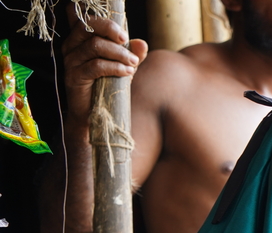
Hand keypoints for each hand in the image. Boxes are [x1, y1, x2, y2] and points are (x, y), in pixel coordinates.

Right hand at [61, 7, 147, 126]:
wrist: (92, 114)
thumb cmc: (106, 87)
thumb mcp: (121, 68)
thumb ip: (130, 54)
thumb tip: (142, 43)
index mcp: (80, 40)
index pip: (89, 21)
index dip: (106, 24)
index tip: (124, 35)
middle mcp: (72, 47)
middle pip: (89, 28)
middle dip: (111, 32)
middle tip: (128, 43)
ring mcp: (71, 62)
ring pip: (95, 46)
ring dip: (119, 53)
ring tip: (133, 63)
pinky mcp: (74, 77)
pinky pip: (96, 66)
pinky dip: (115, 67)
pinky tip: (128, 73)